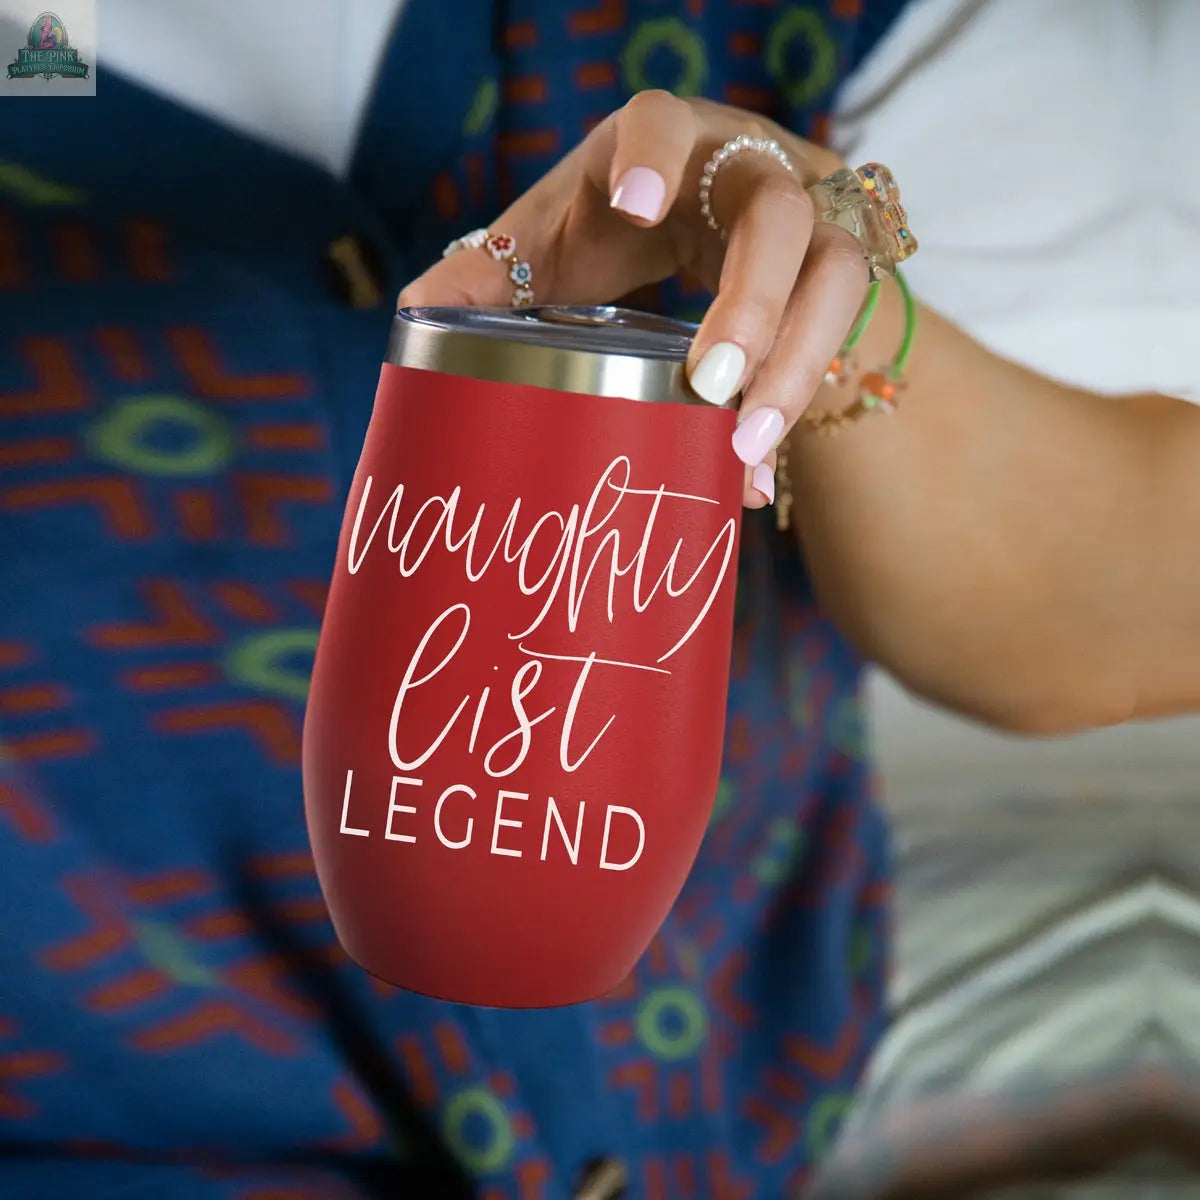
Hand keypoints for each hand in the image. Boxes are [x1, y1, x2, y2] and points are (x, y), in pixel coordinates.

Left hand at [398, 91, 870, 509]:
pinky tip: (759, 473)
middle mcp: (746, 168)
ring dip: (797, 364)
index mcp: (662, 146)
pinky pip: (843, 333)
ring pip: (835, 273)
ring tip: (746, 447)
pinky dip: (802, 404)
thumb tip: (413, 319)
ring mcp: (808, 217)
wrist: (707, 236)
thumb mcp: (551, 246)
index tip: (636, 207)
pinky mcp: (836, 273)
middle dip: (752, 302)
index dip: (658, 156)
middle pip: (776, 211)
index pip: (666, 122)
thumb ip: (486, 278)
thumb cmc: (615, 233)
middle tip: (710, 385)